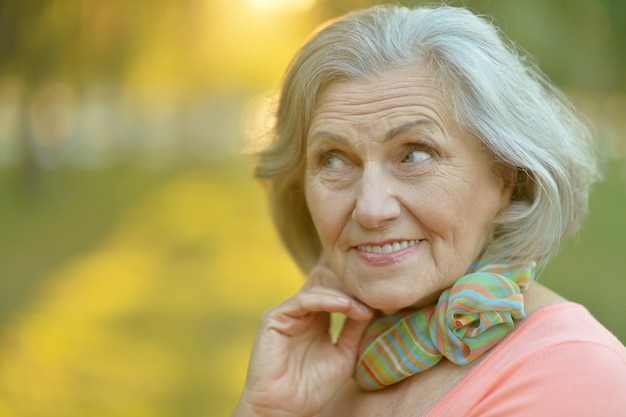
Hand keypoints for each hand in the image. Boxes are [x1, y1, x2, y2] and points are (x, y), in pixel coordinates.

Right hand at [233, 261, 373, 416]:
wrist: (286, 409)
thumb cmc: (313, 387)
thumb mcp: (344, 354)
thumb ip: (355, 329)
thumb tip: (371, 306)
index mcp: (316, 318)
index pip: (336, 292)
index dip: (357, 293)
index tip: (381, 300)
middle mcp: (301, 312)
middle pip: (326, 283)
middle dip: (350, 288)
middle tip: (373, 296)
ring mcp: (286, 313)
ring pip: (316, 287)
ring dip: (343, 295)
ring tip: (363, 306)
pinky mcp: (273, 318)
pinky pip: (302, 300)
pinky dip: (325, 299)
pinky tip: (345, 305)